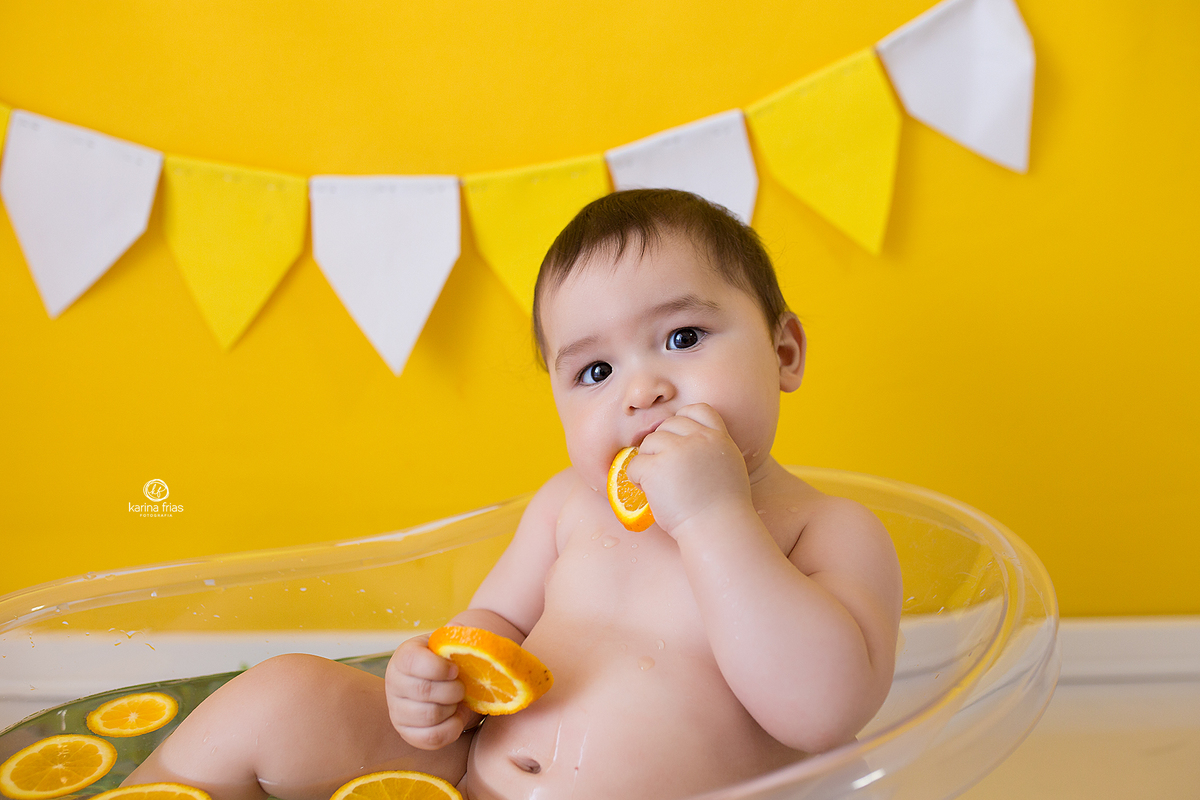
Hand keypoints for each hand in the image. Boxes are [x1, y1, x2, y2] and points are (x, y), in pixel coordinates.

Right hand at [385, 634, 480, 748]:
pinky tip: (456, 717)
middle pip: (424, 690)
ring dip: (452, 709)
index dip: (440, 667)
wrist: (432, 684)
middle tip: (462, 688)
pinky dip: (452, 729)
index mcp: (403, 657)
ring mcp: (397, 711)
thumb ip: (454, 637)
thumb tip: (459, 627)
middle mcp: (394, 683)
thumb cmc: (443, 661)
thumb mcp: (445, 645)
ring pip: (429, 716)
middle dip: (452, 690)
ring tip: (458, 702)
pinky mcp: (408, 733)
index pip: (414, 662)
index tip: (455, 670)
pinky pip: (432, 737)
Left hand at [624, 404, 753, 536]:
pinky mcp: (656, 467)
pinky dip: (637, 478)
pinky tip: (648, 492)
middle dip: (661, 445)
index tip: (679, 440)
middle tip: (664, 470)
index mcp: (719, 438)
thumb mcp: (729, 467)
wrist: (718, 529)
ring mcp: (677, 451)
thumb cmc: (723, 508)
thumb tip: (689, 441)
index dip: (684, 420)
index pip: (697, 409)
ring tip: (657, 483)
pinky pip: (635, 464)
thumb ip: (713, 449)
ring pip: (648, 442)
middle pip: (667, 425)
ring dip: (648, 461)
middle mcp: (698, 439)